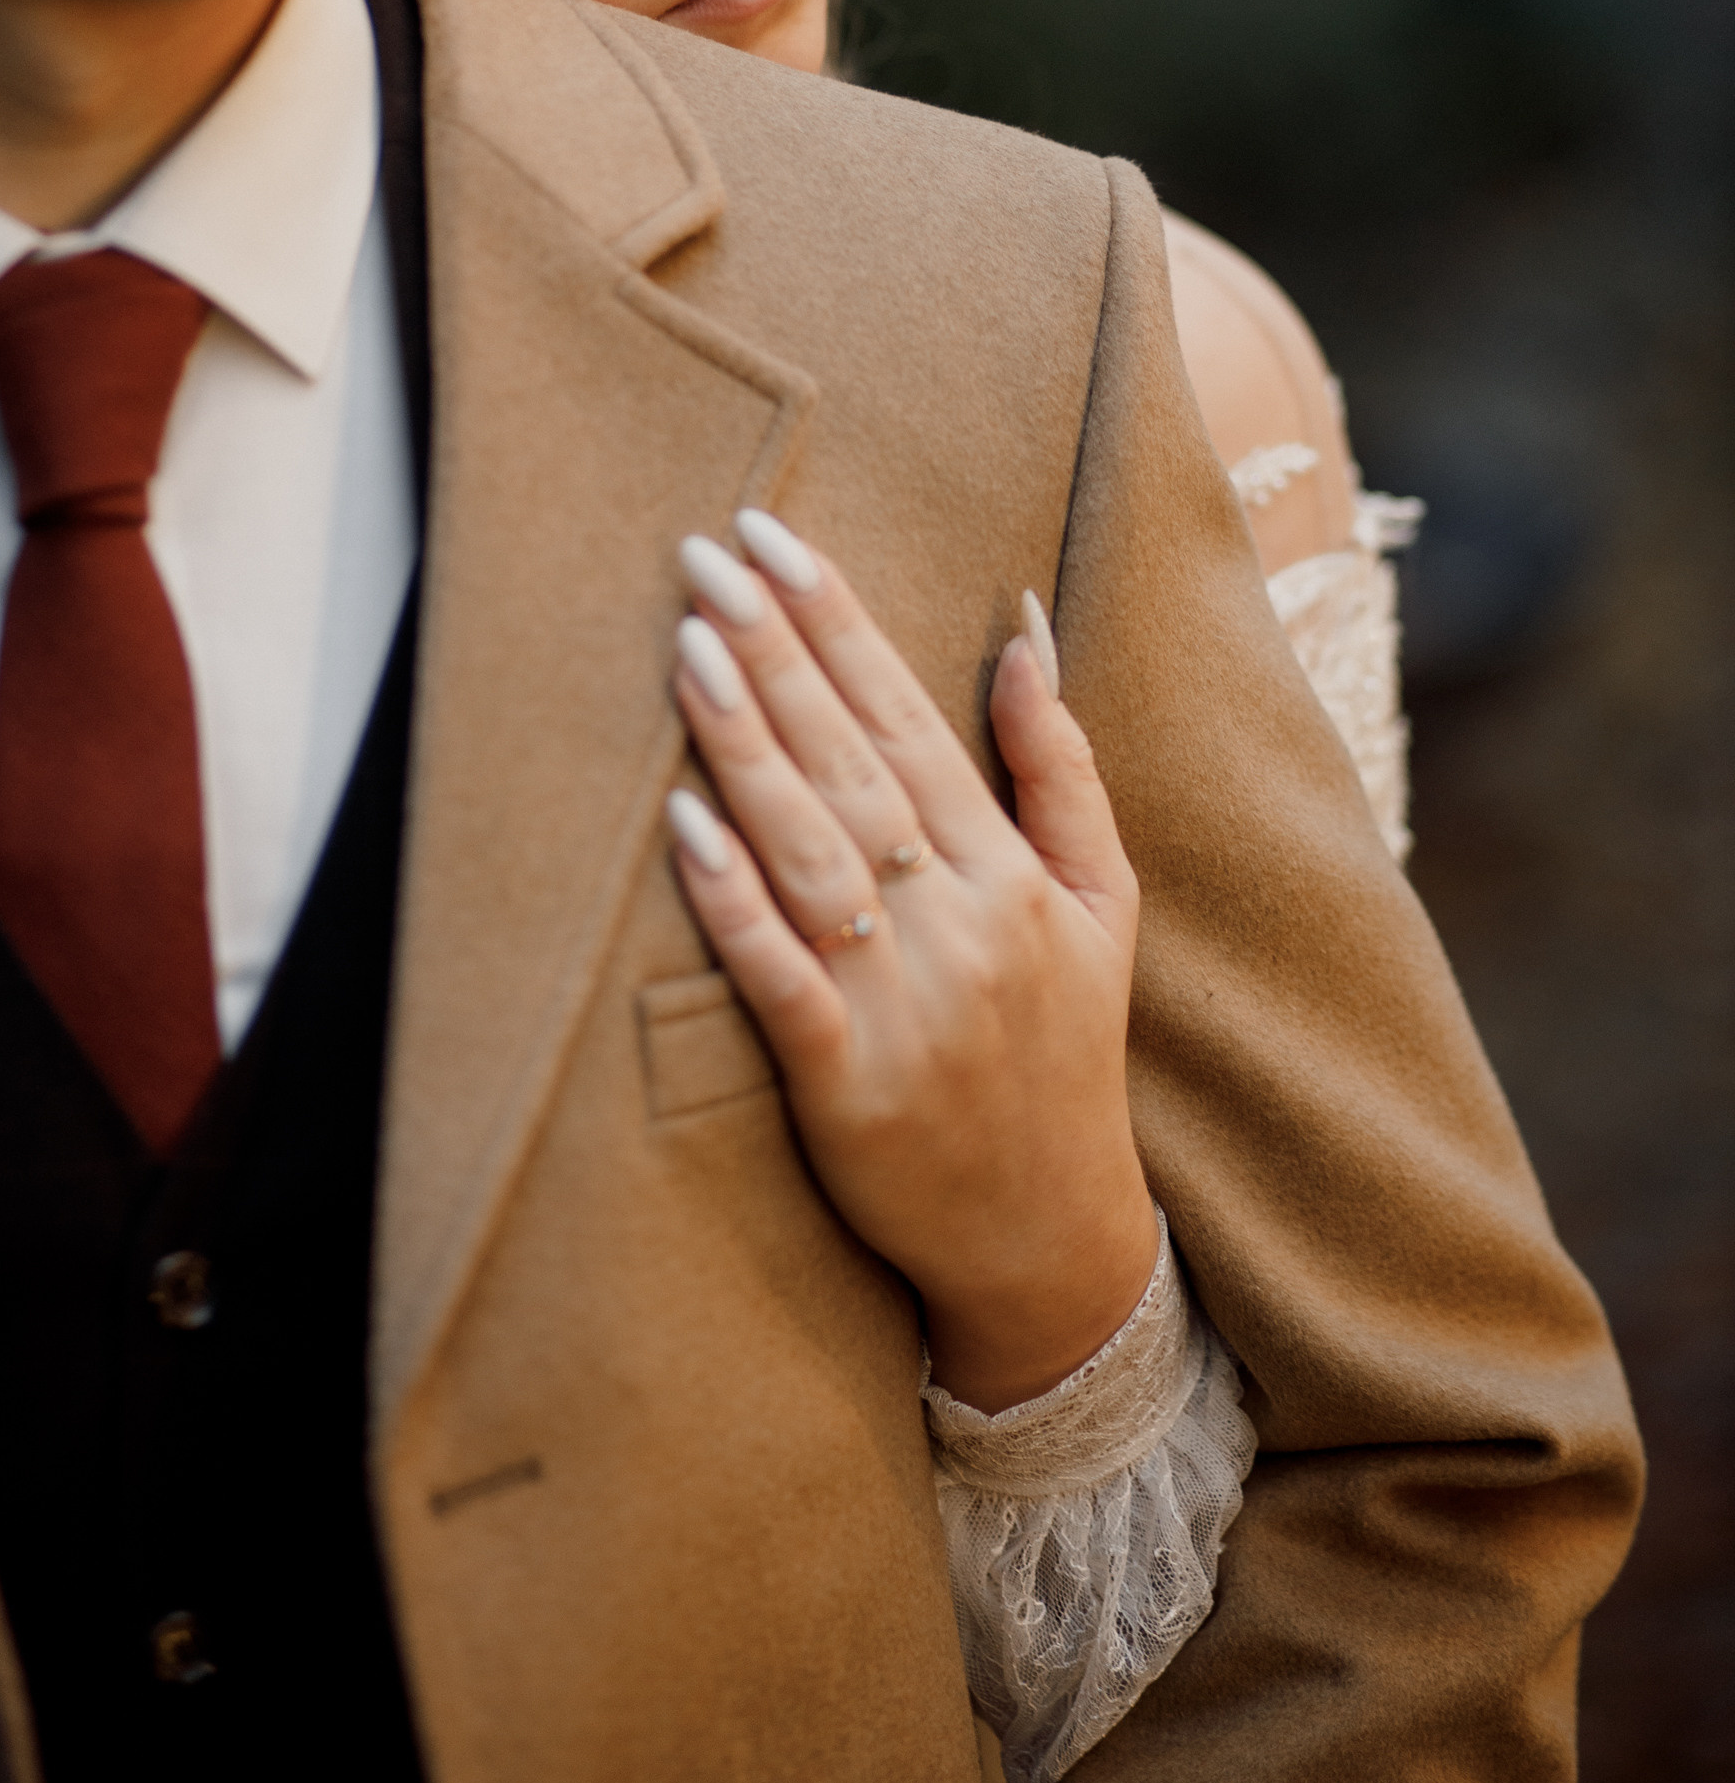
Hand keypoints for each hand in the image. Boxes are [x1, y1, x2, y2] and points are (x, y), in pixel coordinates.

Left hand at [666, 514, 1158, 1415]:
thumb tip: (1022, 630)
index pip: (911, 719)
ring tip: (690, 648)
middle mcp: (961, 924)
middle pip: (852, 763)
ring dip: (746, 745)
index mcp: (1013, 874)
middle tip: (706, 557)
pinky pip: (778, 974)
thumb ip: (1059, 766)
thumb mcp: (1100, 904)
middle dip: (777, 652)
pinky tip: (681, 820)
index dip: (838, 625)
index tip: (776, 540)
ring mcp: (903, 1003)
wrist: (1051, 1241)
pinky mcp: (843, 1080)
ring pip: (813, 851)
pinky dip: (731, 897)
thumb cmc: (1065, 1055)